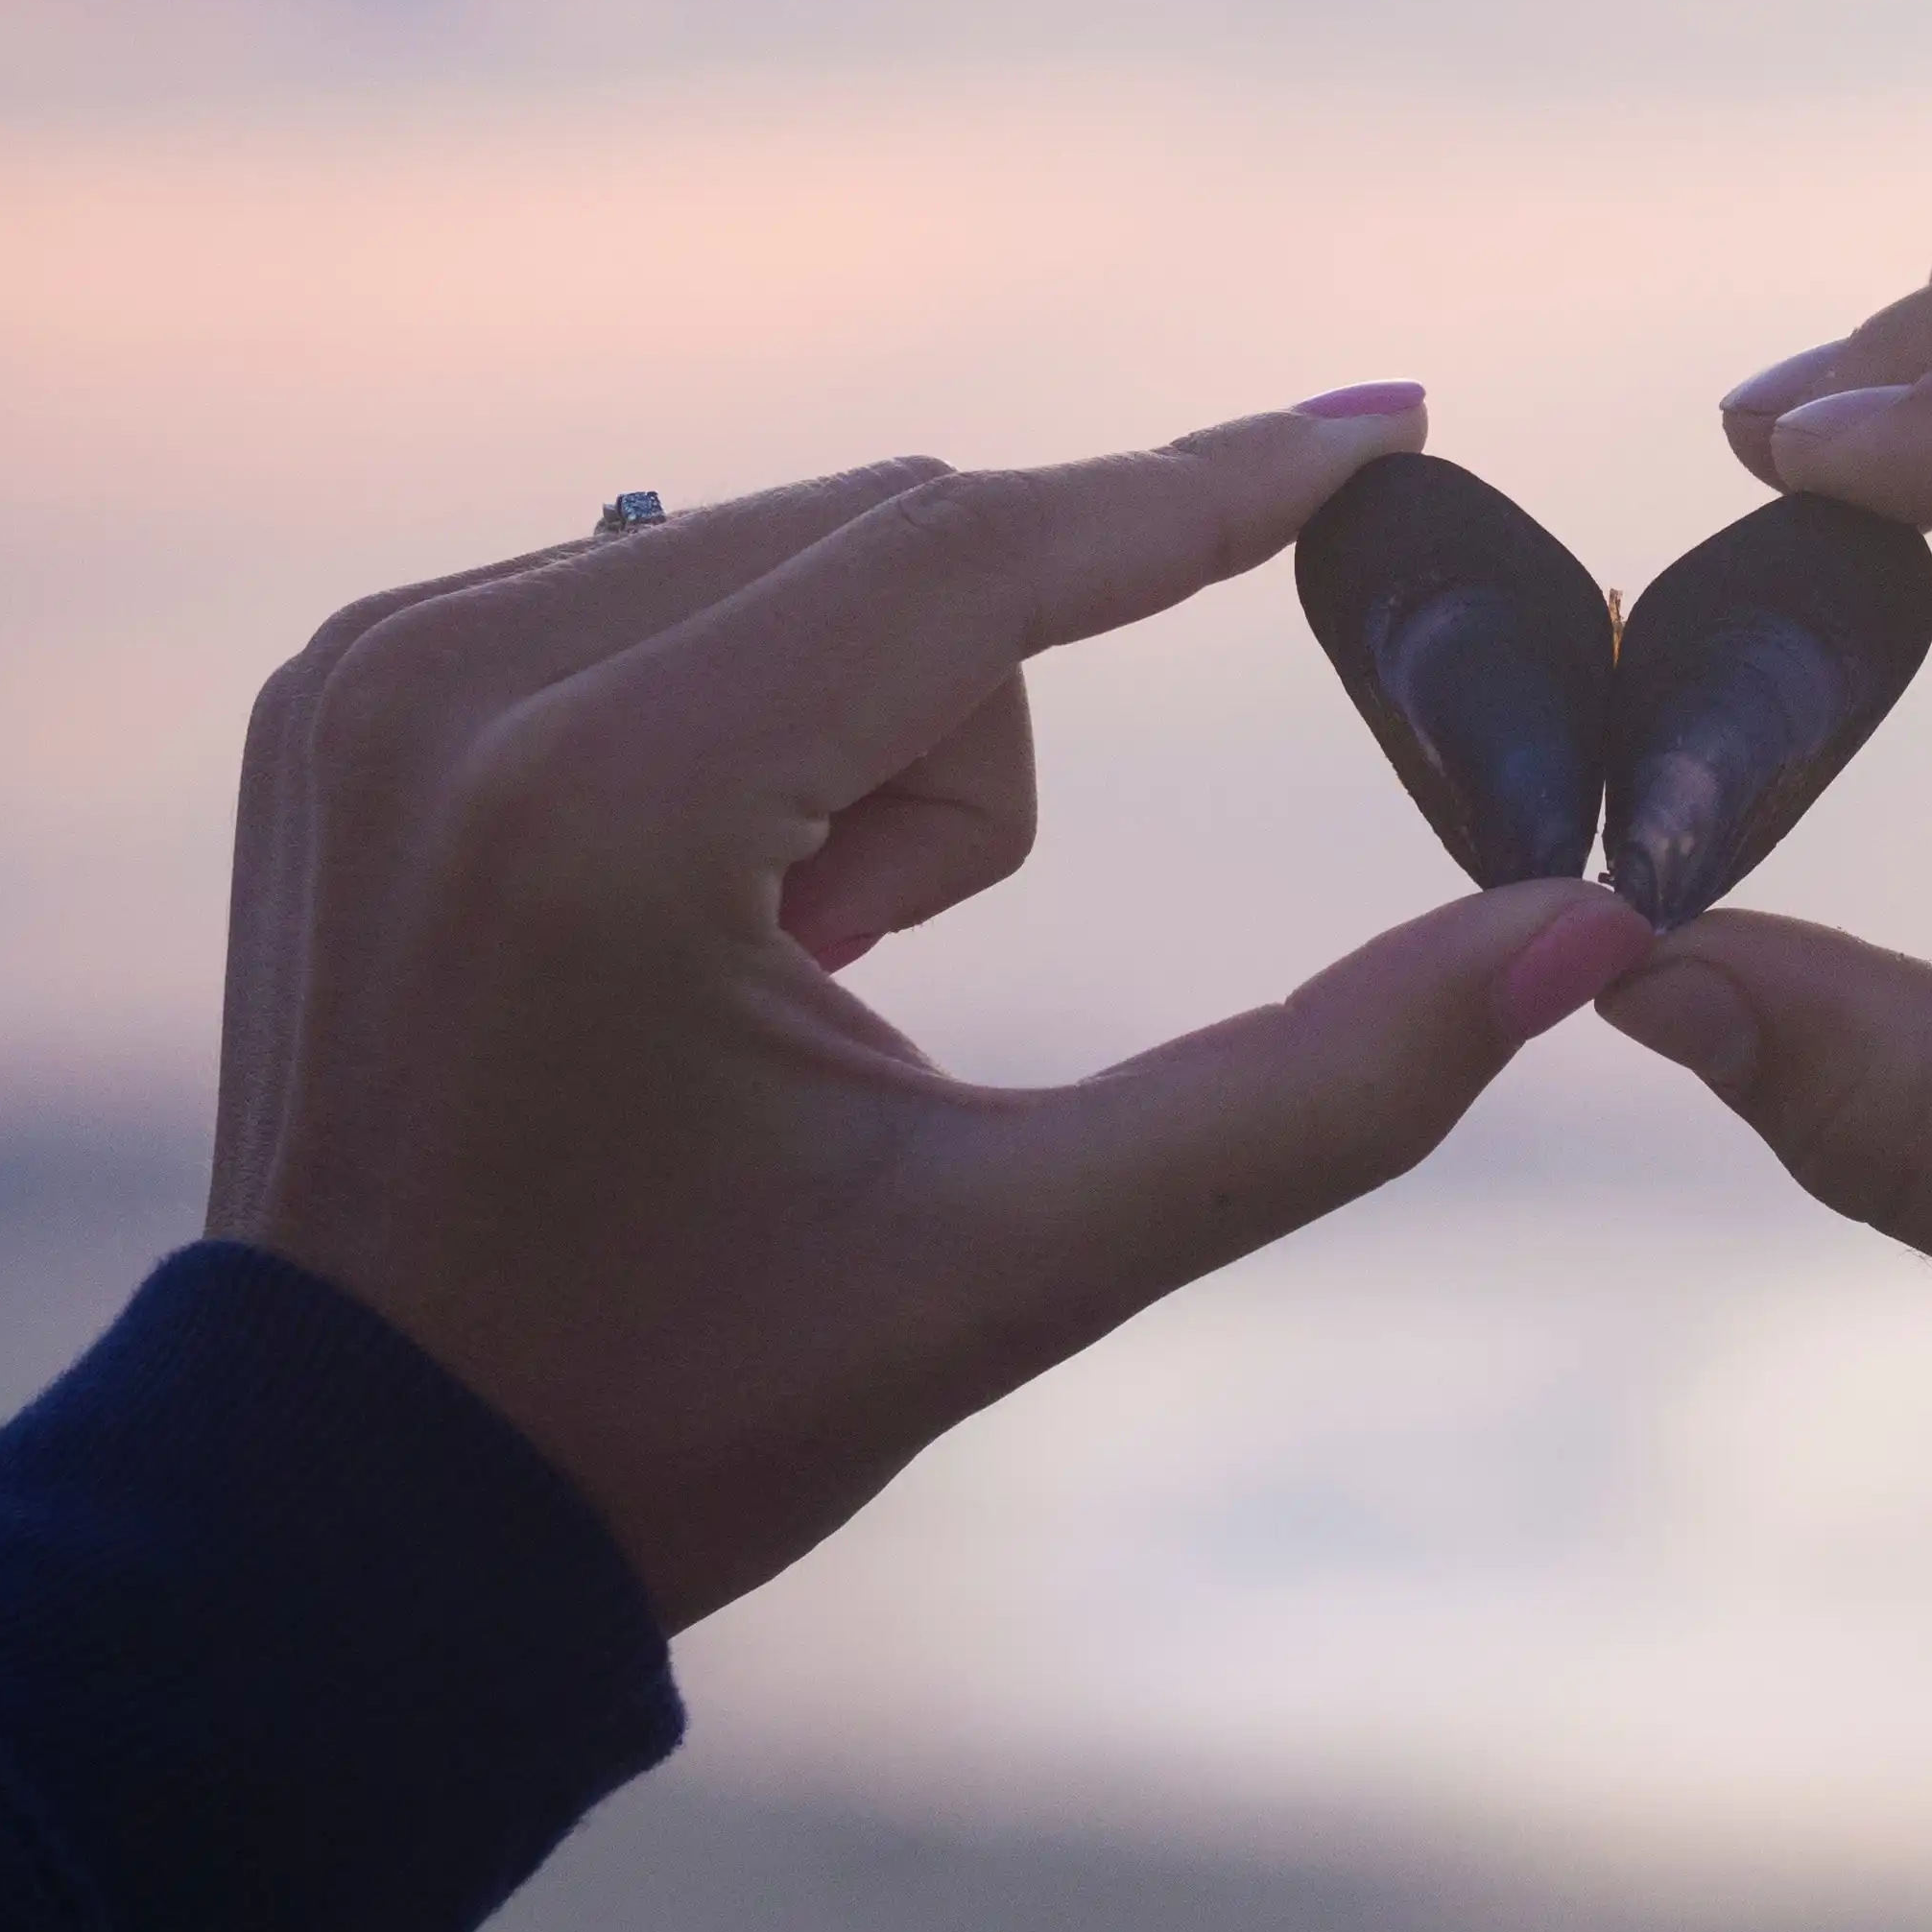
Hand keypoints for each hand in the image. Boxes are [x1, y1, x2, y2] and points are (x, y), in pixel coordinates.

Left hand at [213, 404, 1656, 1628]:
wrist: (353, 1507)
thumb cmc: (682, 1404)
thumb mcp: (1025, 1266)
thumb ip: (1324, 1089)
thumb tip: (1589, 933)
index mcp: (607, 814)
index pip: (975, 555)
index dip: (1210, 491)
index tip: (1390, 424)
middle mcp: (455, 682)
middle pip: (901, 544)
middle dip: (972, 753)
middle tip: (864, 980)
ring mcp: (371, 670)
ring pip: (796, 553)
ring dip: (863, 736)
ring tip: (770, 978)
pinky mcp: (341, 684)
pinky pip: (662, 585)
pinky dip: (744, 723)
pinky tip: (680, 931)